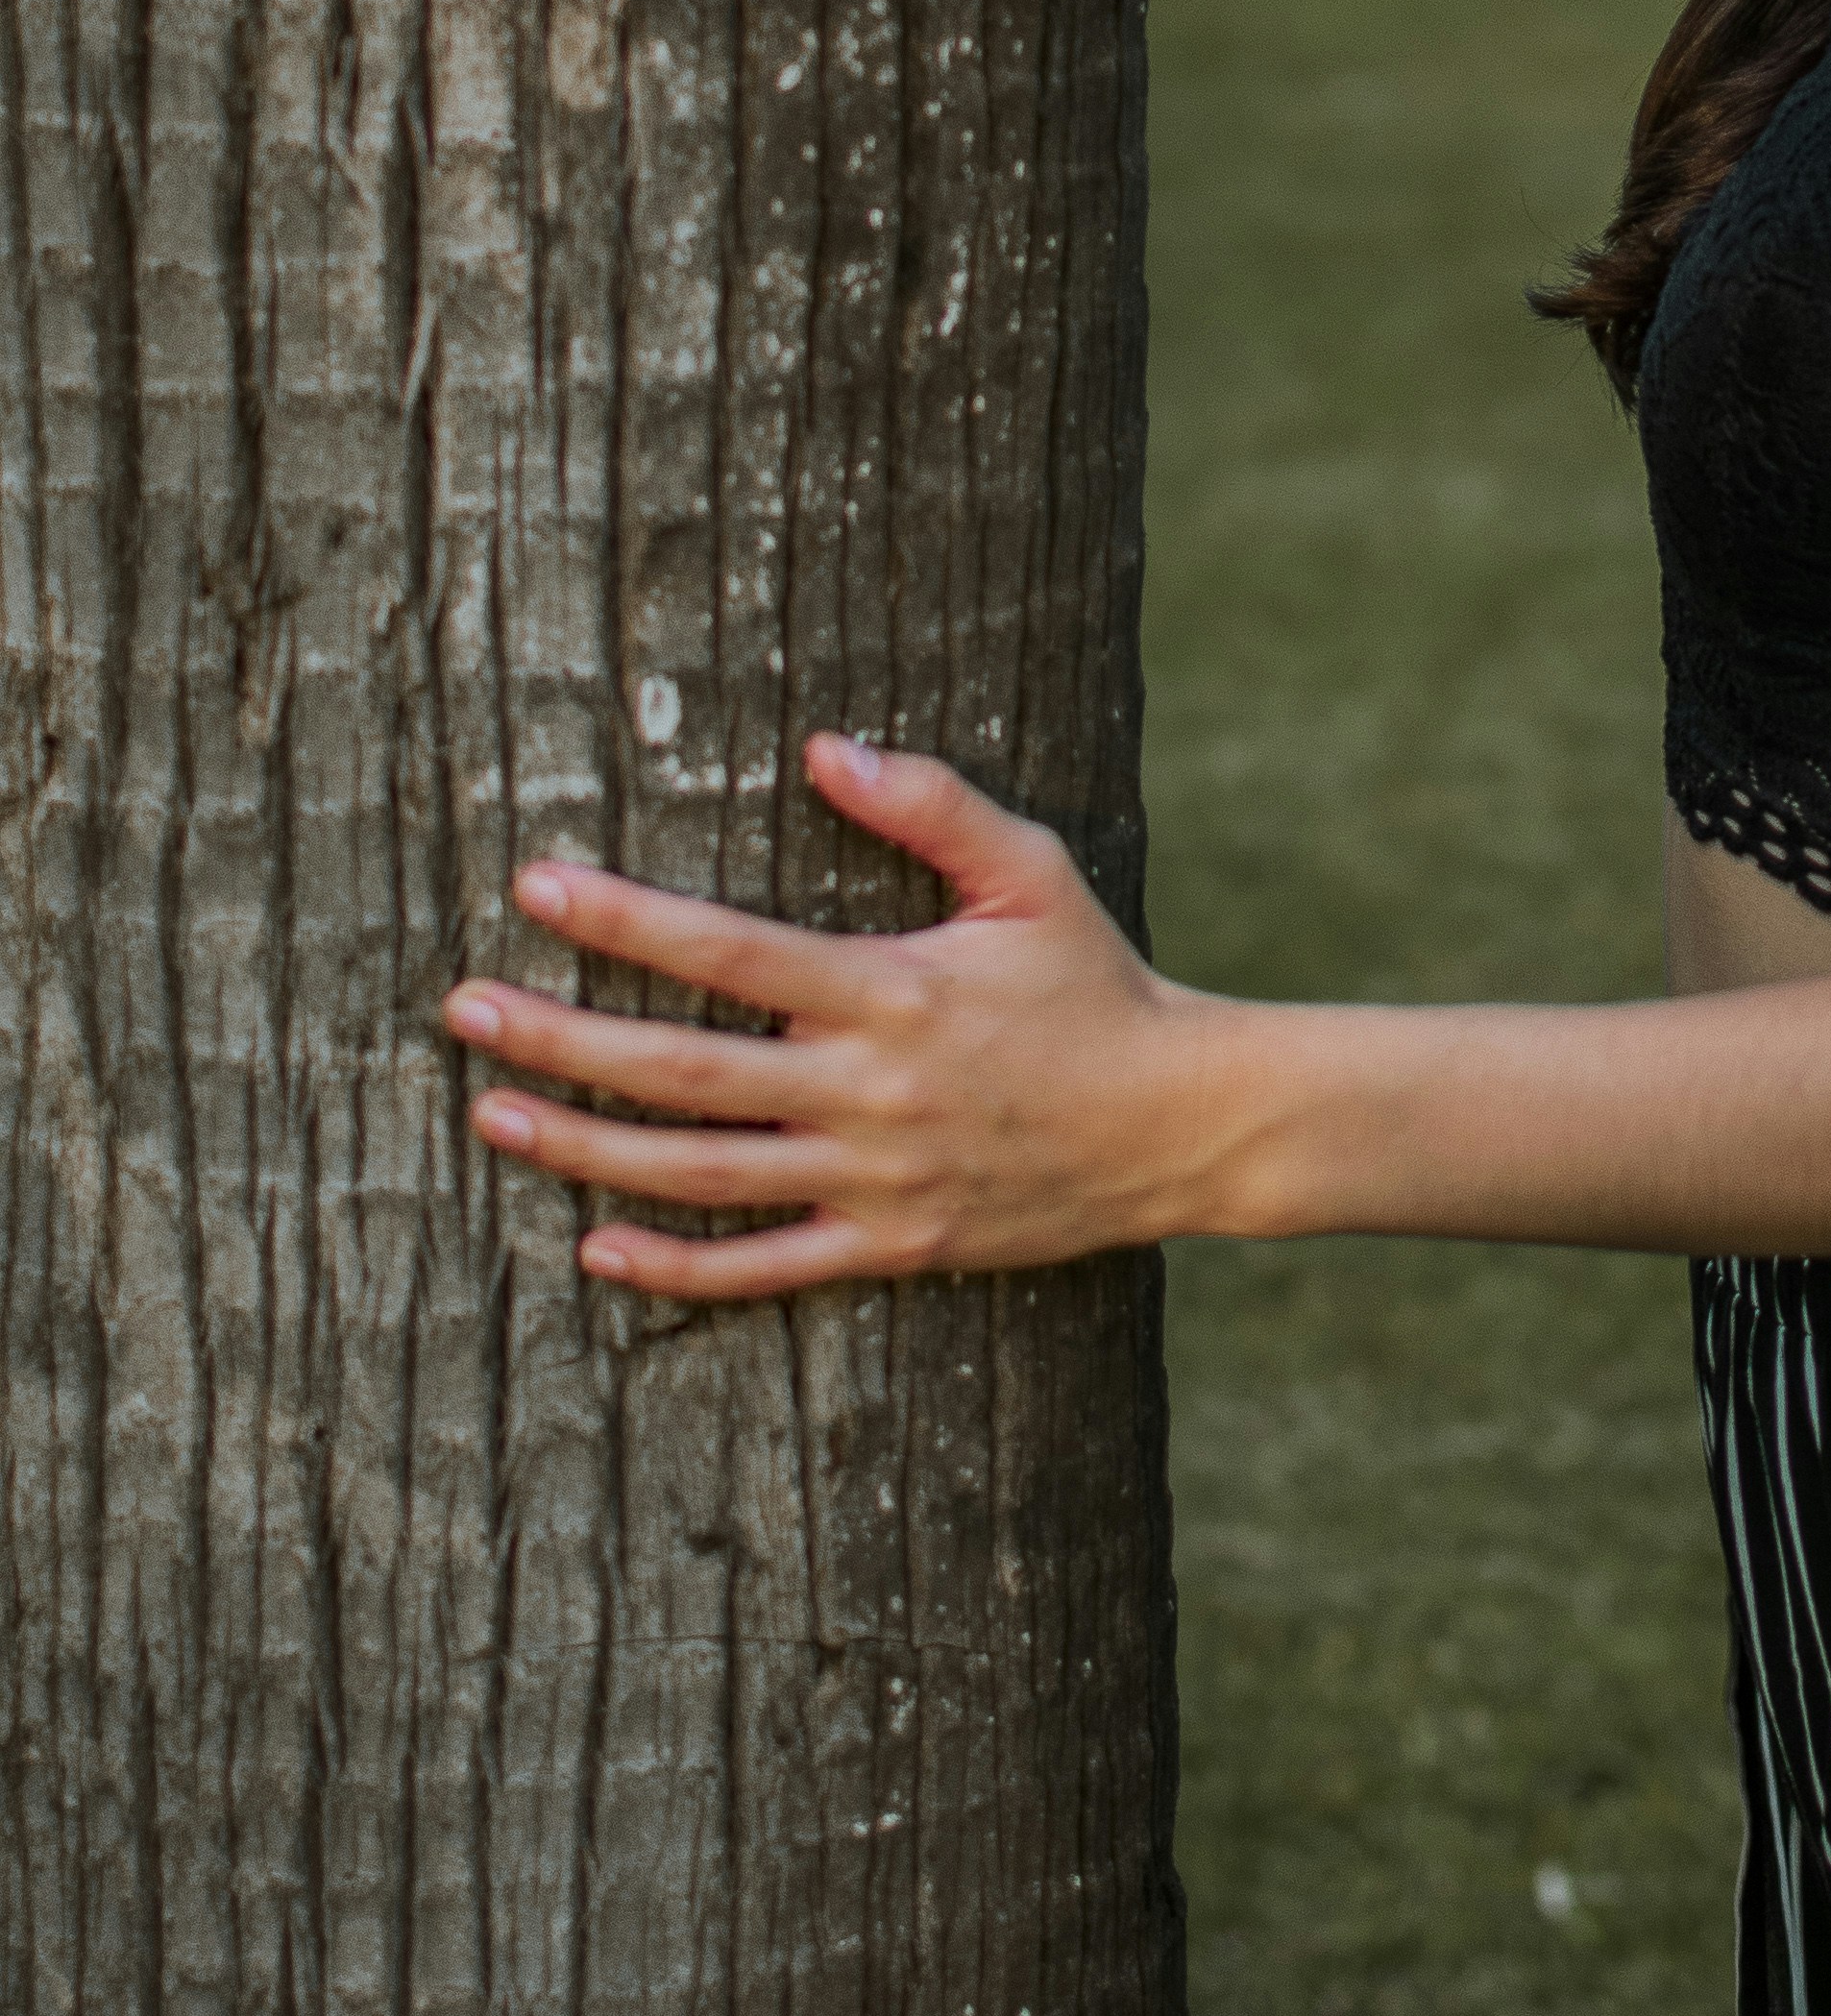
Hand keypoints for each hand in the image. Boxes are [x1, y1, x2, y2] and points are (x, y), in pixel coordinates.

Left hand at [446, 735, 1217, 1304]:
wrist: (1179, 1124)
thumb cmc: (1096, 983)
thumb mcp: (1032, 873)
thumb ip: (932, 805)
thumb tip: (828, 747)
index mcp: (893, 992)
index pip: (729, 953)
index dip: (625, 920)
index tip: (536, 888)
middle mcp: (867, 1092)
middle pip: (681, 1069)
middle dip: (561, 1036)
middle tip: (465, 1008)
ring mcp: (872, 1179)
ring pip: (699, 1172)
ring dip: (584, 1146)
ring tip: (491, 1111)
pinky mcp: (890, 1244)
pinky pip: (762, 1268)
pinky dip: (673, 1268)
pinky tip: (594, 1246)